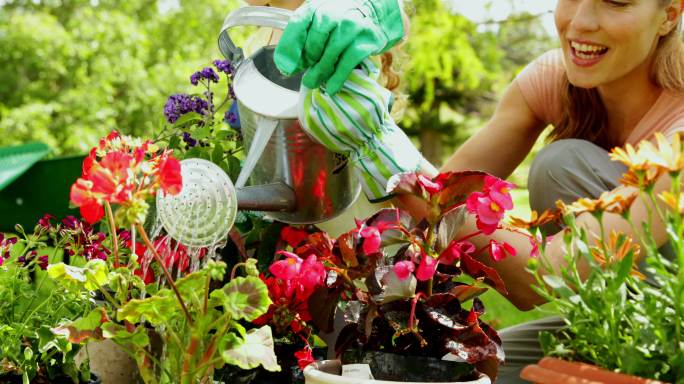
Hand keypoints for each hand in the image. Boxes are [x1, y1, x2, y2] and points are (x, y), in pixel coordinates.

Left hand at [274, 0, 403, 93]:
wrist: (374, 12)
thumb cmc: (339, 19)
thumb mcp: (318, 18)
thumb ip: (302, 36)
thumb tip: (287, 65)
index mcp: (316, 7)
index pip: (297, 26)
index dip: (289, 49)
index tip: (285, 67)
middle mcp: (332, 14)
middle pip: (313, 45)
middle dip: (305, 63)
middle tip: (304, 74)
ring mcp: (350, 28)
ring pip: (329, 56)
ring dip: (318, 73)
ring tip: (312, 83)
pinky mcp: (364, 42)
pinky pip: (346, 64)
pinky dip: (337, 79)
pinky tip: (331, 88)